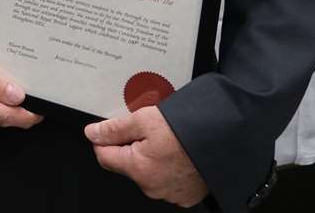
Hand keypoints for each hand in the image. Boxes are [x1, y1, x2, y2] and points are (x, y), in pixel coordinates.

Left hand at [85, 107, 208, 206]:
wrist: (222, 140)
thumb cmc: (186, 129)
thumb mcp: (142, 119)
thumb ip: (114, 129)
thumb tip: (92, 134)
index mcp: (138, 168)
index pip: (104, 156)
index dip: (105, 139)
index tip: (112, 129)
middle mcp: (152, 187)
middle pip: (127, 164)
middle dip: (130, 146)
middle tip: (146, 129)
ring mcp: (170, 193)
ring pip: (147, 172)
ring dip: (150, 157)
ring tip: (165, 139)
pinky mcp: (185, 195)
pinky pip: (166, 180)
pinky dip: (167, 167)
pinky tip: (176, 152)